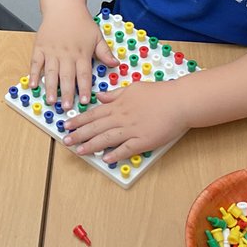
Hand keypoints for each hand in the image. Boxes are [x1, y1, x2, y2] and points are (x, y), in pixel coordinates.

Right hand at [30, 11, 117, 106]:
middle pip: (67, 77)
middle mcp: (66, 54)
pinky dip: (34, 74)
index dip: (84, 89)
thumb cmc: (81, 22)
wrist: (63, 6)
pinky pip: (36, 63)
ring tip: (51, 100)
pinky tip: (33, 85)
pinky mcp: (40, 48)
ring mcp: (52, 51)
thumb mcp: (97, 36)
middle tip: (67, 107)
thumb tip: (115, 64)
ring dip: (51, 88)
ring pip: (51, 73)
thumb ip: (105, 52)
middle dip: (67, 93)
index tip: (85, 101)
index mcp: (81, 53)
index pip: (84, 74)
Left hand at [61, 80, 189, 163]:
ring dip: (91, 145)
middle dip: (79, 134)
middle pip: (96, 127)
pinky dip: (115, 154)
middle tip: (66, 141)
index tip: (67, 126)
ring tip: (79, 151)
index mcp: (119, 105)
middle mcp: (122, 117)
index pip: (93, 113)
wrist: (180, 101)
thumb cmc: (160, 93)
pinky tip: (106, 159)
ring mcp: (132, 130)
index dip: (79, 121)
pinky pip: (126, 149)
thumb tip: (101, 96)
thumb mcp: (134, 88)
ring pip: (107, 138)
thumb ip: (116, 94)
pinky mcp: (144, 140)